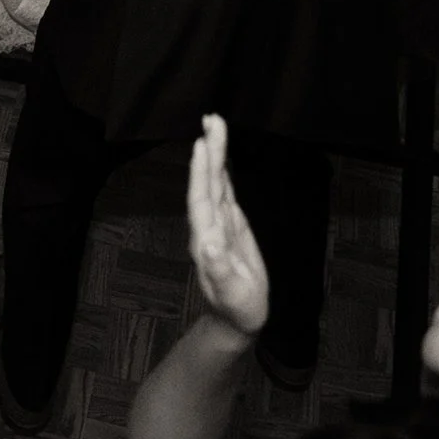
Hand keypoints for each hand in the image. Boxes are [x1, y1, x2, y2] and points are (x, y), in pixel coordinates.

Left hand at [185, 115, 268, 338]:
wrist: (237, 319)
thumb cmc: (237, 308)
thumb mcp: (231, 292)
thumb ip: (218, 268)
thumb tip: (207, 242)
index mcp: (207, 238)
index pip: (202, 199)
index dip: (201, 172)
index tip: (202, 144)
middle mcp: (209, 226)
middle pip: (208, 182)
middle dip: (209, 151)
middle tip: (212, 118)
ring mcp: (219, 224)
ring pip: (215, 183)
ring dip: (214, 155)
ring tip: (215, 125)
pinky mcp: (231, 226)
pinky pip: (225, 193)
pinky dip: (222, 172)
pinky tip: (221, 157)